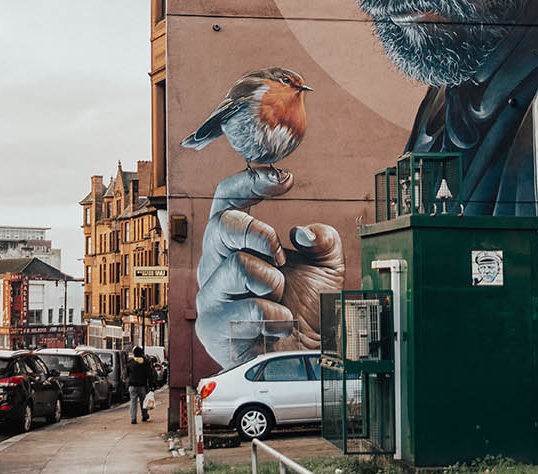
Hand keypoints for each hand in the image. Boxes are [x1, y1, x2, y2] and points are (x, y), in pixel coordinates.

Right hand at [194, 169, 344, 368]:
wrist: (307, 358)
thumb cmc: (308, 309)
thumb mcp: (326, 266)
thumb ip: (323, 239)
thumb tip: (303, 234)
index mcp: (236, 243)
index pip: (227, 200)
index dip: (248, 182)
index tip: (284, 180)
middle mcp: (216, 263)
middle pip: (222, 225)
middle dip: (259, 234)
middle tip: (280, 255)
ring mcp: (211, 295)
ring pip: (236, 266)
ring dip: (271, 281)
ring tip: (280, 297)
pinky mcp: (213, 327)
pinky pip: (245, 308)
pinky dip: (274, 315)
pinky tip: (280, 323)